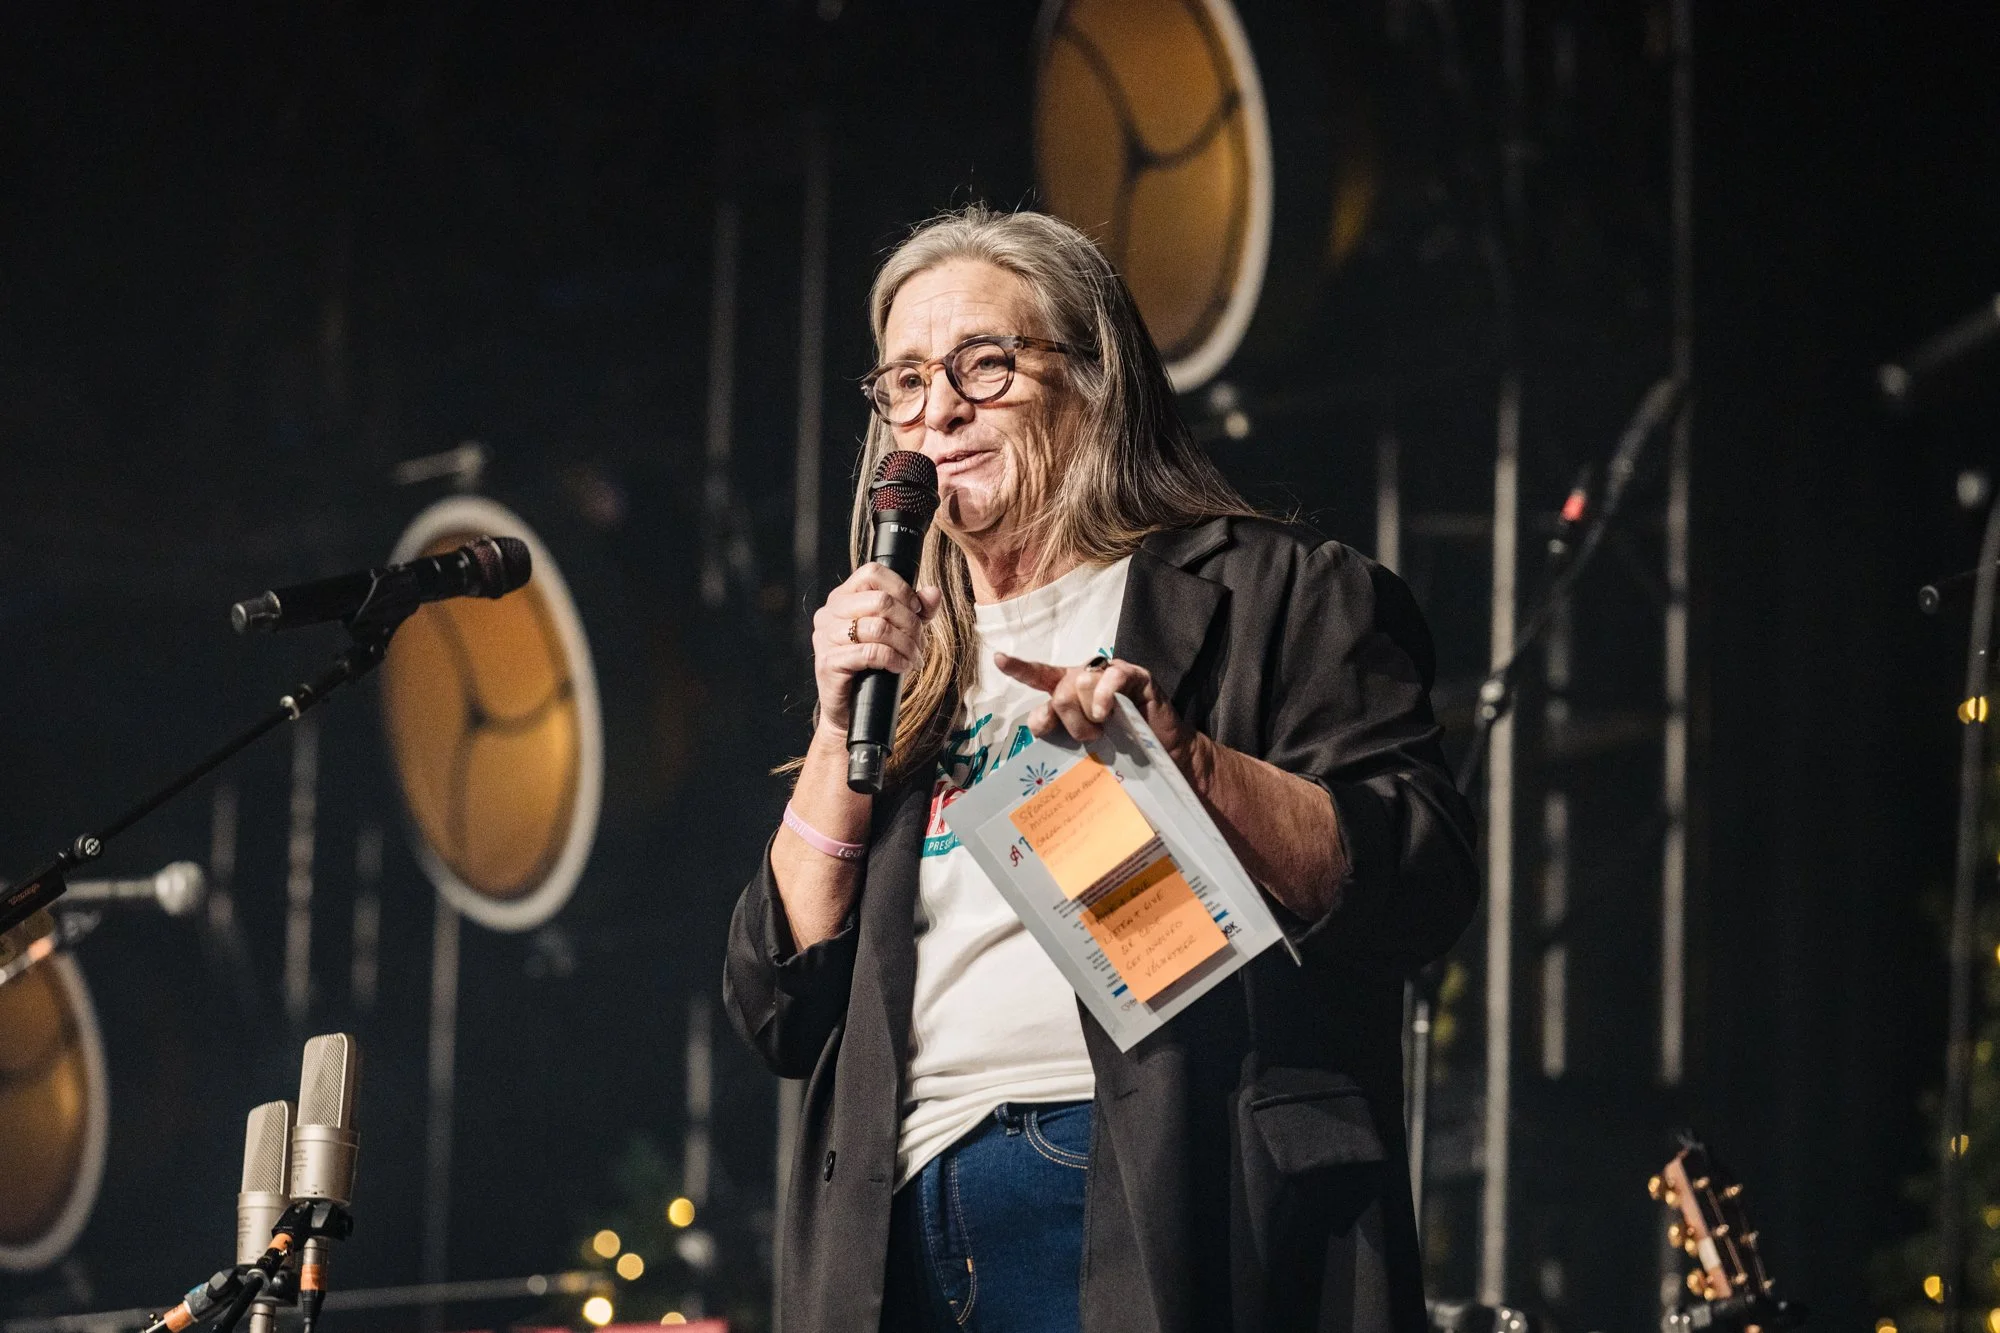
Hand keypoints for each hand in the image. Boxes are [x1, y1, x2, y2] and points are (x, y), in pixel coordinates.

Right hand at [810, 564, 941, 736]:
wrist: (851, 709)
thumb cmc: (873, 667)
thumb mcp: (900, 633)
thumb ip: (916, 610)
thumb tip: (934, 592)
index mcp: (842, 598)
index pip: (873, 573)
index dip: (902, 589)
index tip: (917, 611)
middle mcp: (828, 613)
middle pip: (880, 600)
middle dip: (910, 622)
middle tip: (920, 643)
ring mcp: (825, 637)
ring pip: (878, 627)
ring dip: (906, 644)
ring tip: (914, 658)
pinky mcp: (828, 662)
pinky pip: (870, 653)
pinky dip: (894, 659)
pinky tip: (902, 667)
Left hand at [993, 653, 1199, 772]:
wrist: (1166, 758)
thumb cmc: (1122, 752)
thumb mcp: (1082, 745)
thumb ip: (1058, 732)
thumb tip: (1040, 721)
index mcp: (1069, 692)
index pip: (1040, 676)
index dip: (1020, 668)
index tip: (999, 659)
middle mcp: (1086, 678)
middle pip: (1059, 691)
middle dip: (1070, 722)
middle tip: (1091, 738)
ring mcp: (1111, 674)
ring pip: (1080, 685)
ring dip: (1089, 718)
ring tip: (1106, 731)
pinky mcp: (1136, 676)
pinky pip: (1110, 678)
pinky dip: (1104, 697)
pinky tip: (1106, 714)